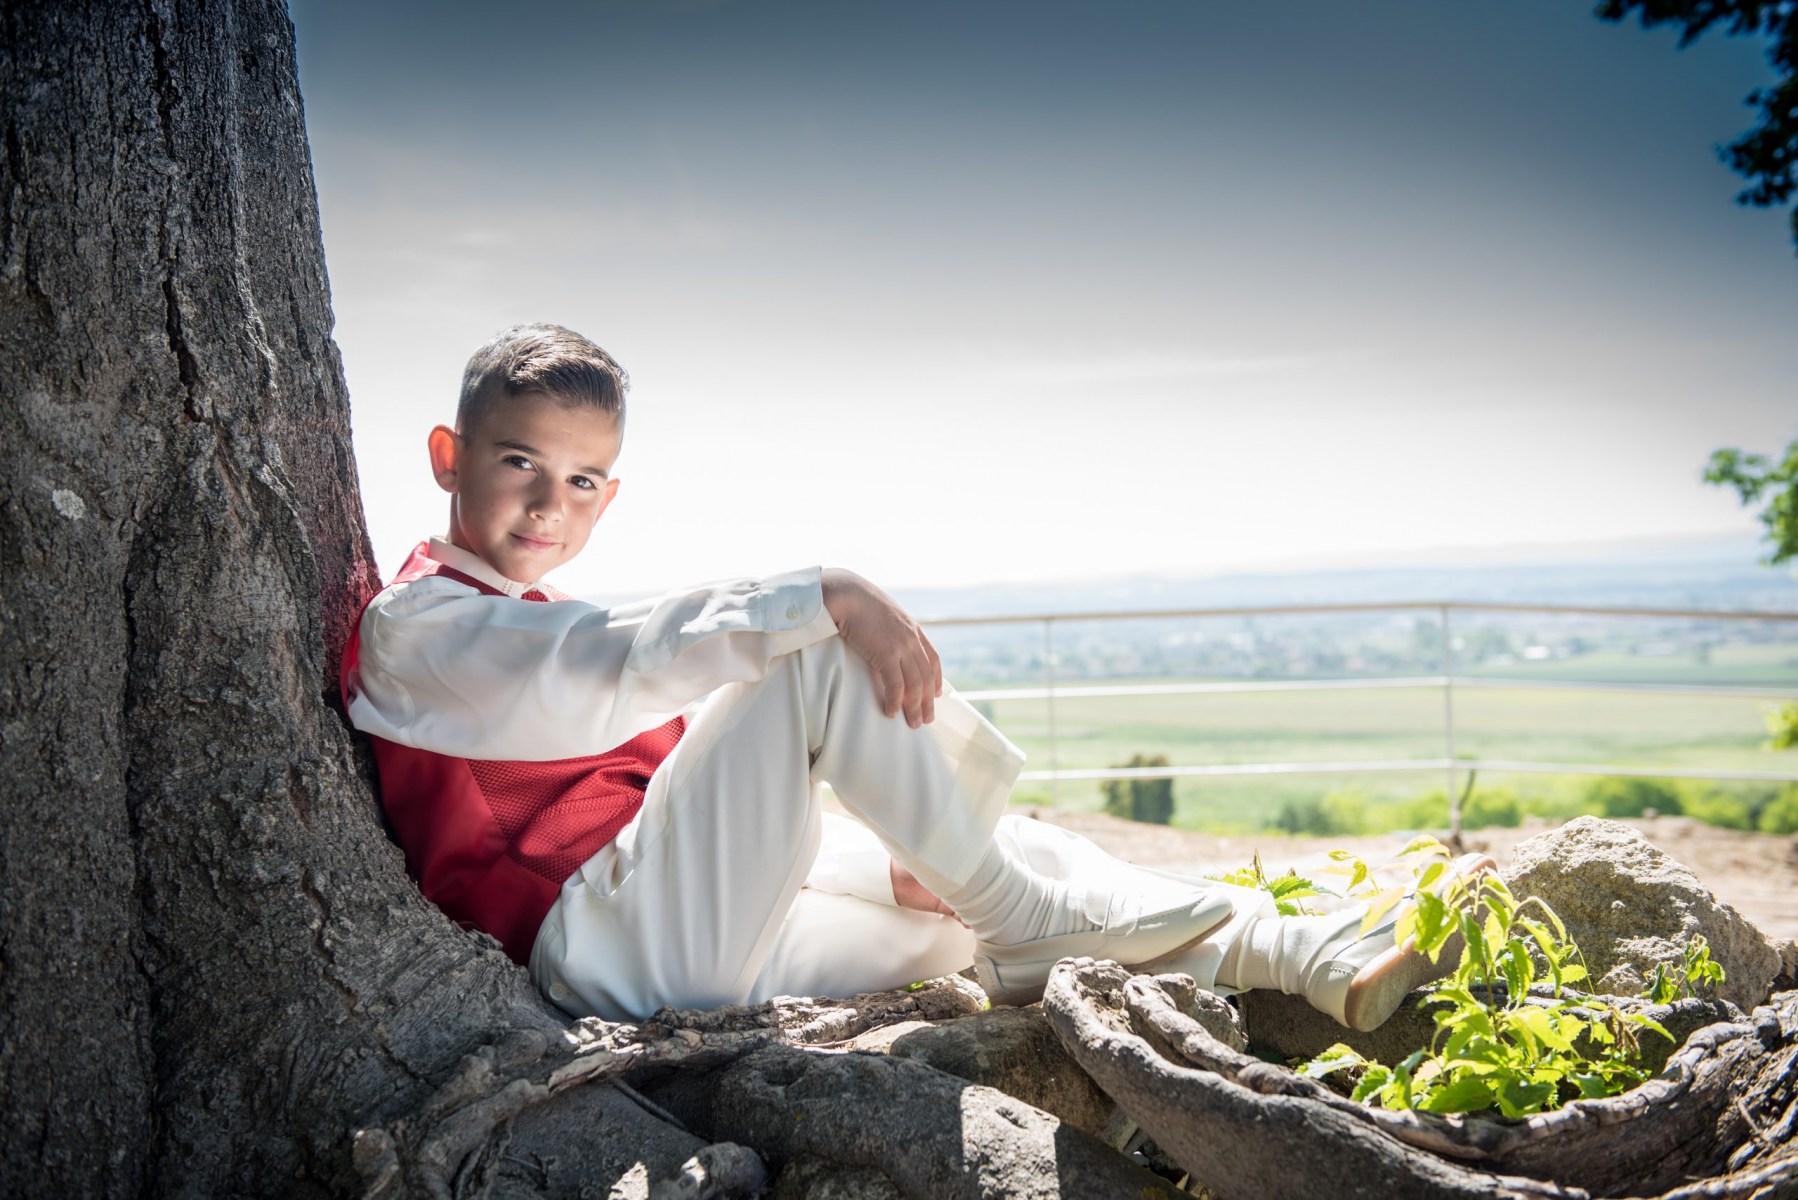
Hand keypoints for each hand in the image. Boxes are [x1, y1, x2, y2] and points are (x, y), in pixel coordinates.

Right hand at [821, 567, 942, 726]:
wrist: (847, 593)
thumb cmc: (857, 601)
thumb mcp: (881, 612)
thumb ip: (888, 627)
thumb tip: (881, 638)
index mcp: (912, 628)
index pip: (932, 658)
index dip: (936, 678)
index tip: (935, 695)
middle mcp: (911, 638)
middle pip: (926, 676)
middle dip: (927, 701)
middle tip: (926, 720)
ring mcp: (901, 646)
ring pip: (915, 683)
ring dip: (914, 706)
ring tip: (913, 723)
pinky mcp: (886, 654)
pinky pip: (895, 684)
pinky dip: (896, 701)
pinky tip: (892, 712)